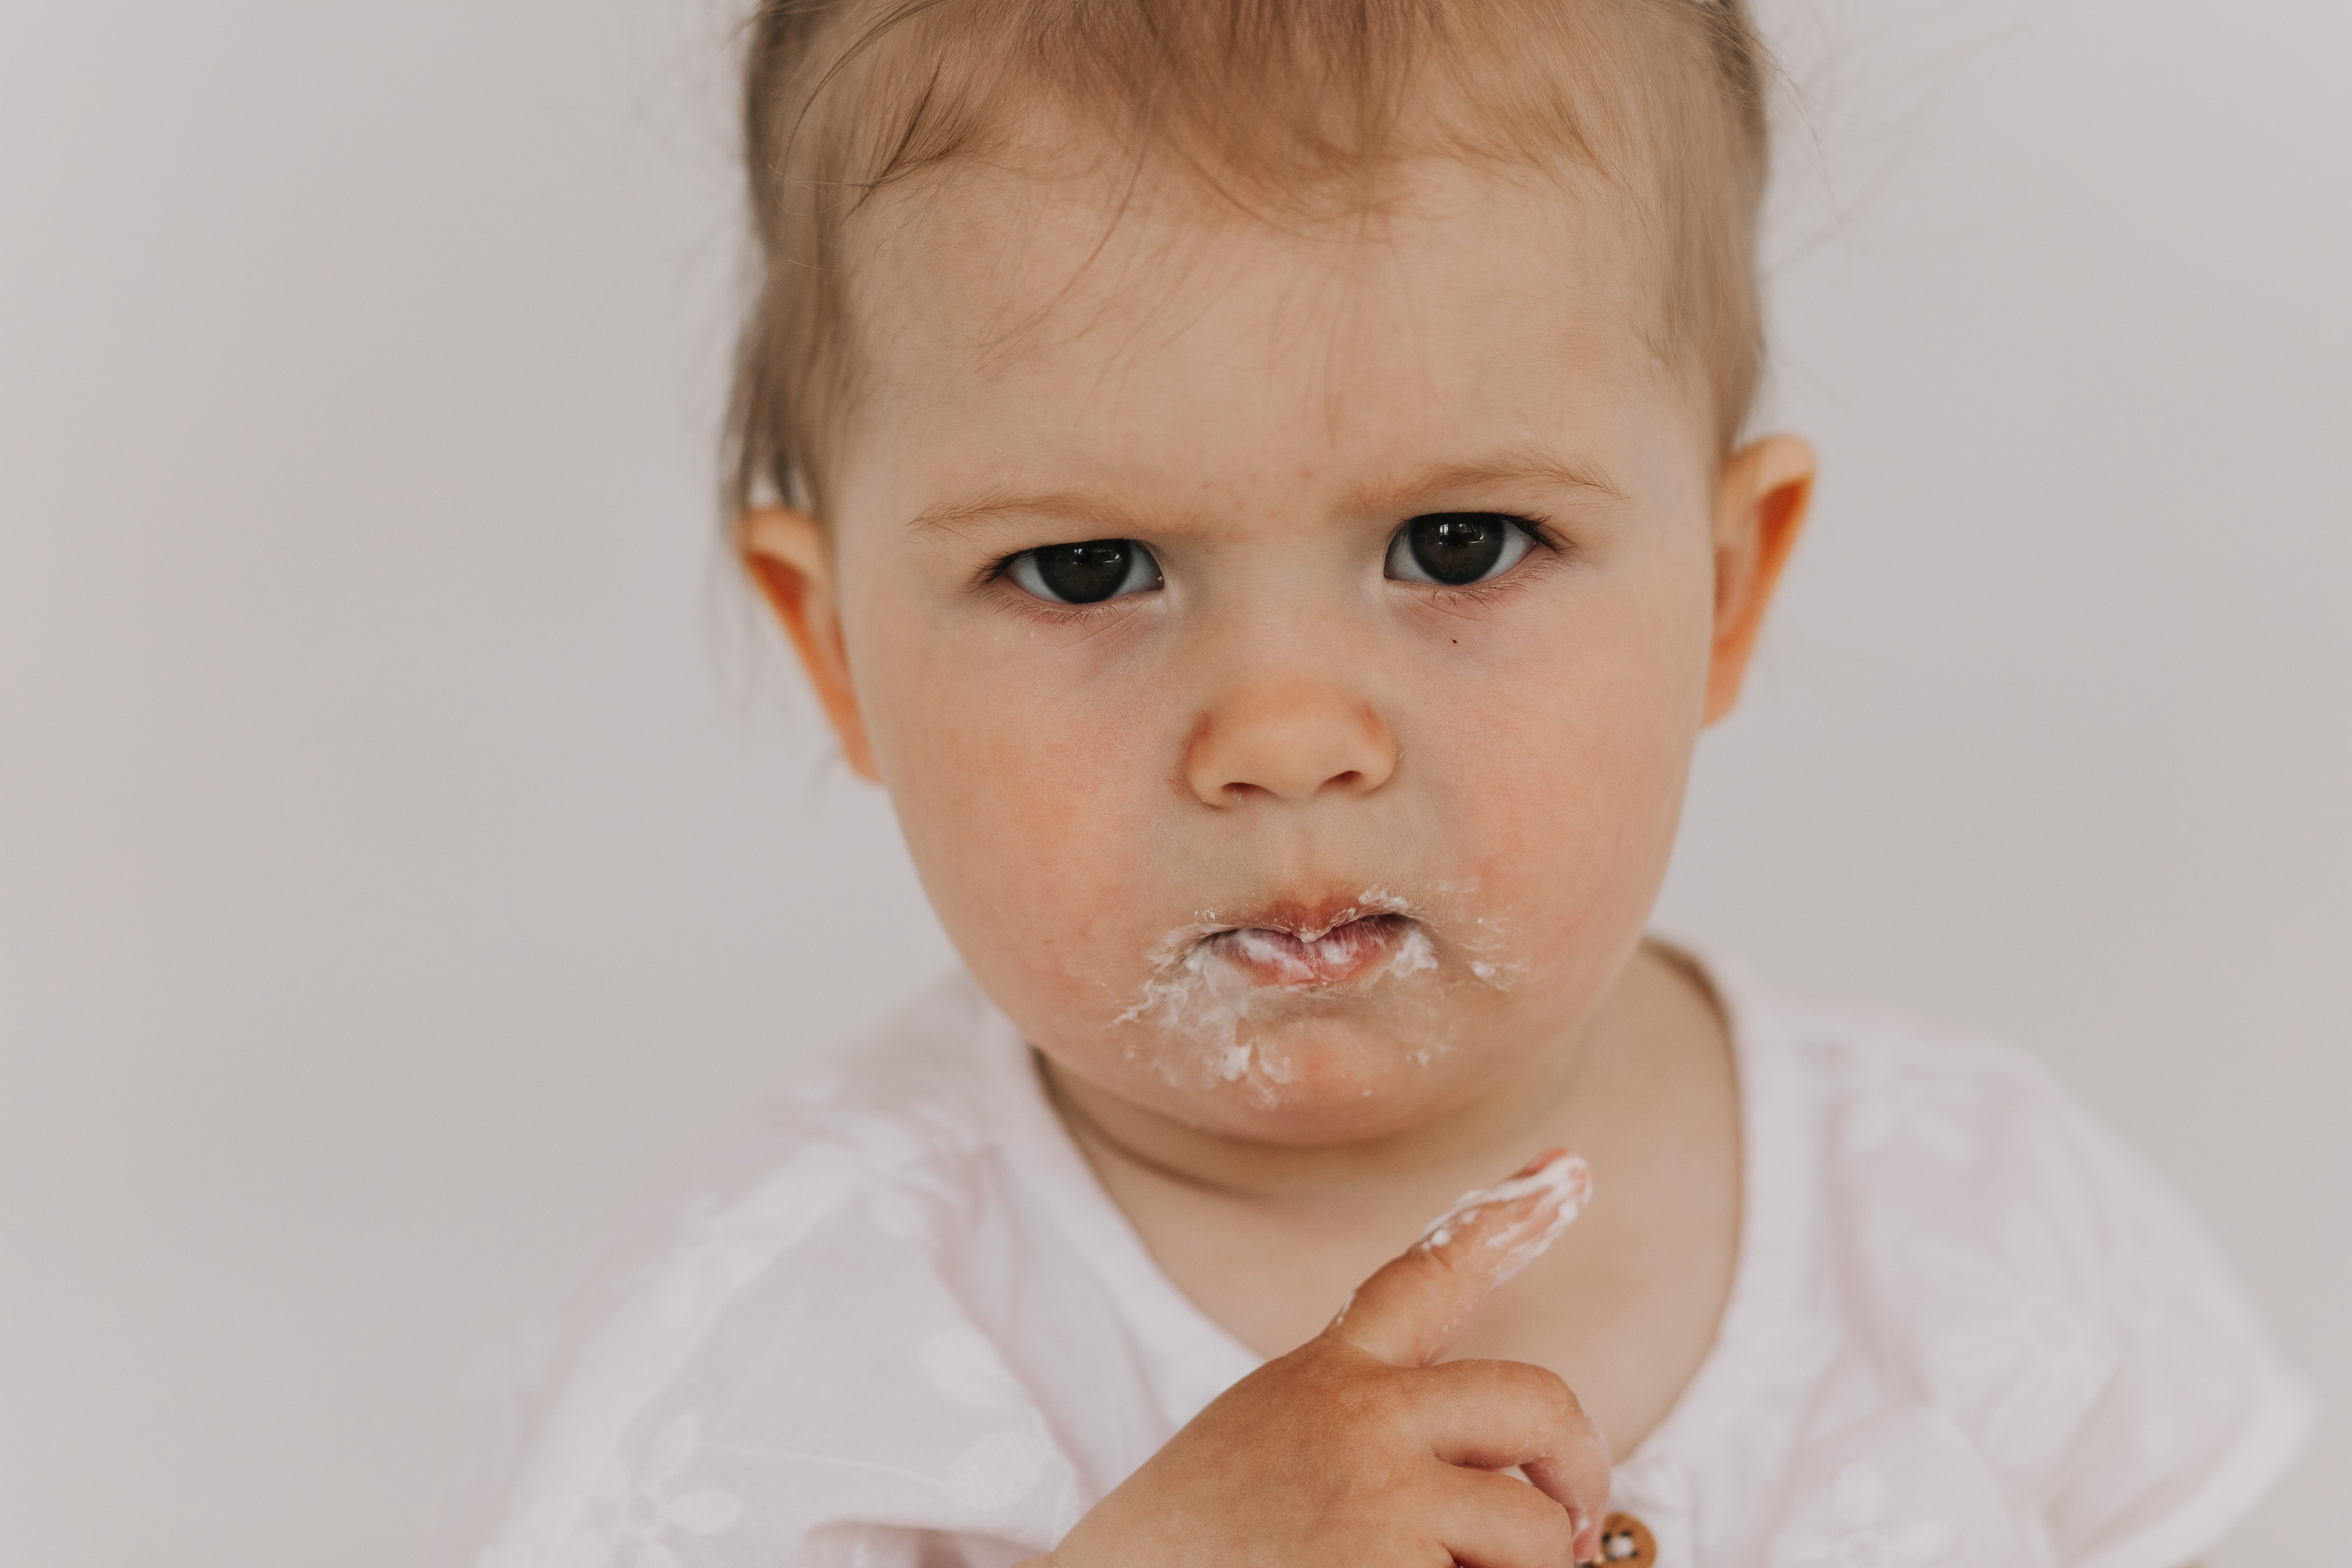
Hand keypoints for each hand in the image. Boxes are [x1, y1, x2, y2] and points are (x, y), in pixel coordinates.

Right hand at [1039, 1149, 1605, 1567]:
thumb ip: (1362, 1432)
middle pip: (1537, 1401)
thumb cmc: (1179, 1553)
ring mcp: (1381, 1491)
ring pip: (1537, 1531)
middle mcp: (1360, 1415)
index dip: (1509, 1218)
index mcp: (1324, 1379)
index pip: (1426, 1277)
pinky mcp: (1391, 1566)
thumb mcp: (1261, 1448)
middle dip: (1578, 1469)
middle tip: (1572, 1531)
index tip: (1570, 1166)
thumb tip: (1501, 1479)